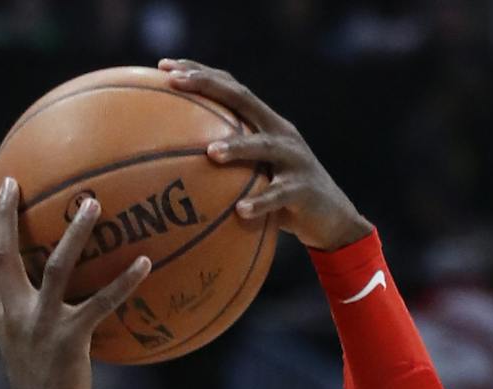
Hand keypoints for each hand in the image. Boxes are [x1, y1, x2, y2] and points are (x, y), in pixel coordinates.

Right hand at [0, 178, 149, 388]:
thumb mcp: (25, 350)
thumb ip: (32, 323)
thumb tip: (51, 306)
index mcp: (4, 316)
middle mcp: (16, 315)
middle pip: (5, 256)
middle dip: (6, 216)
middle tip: (13, 182)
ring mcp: (42, 326)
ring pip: (54, 268)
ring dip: (74, 234)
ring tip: (92, 203)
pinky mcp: (70, 340)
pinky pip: (100, 304)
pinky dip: (123, 283)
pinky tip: (145, 262)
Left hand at [159, 58, 372, 251]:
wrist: (328, 217)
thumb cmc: (275, 198)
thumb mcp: (248, 175)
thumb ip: (218, 167)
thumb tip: (164, 174)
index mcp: (263, 124)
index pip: (229, 89)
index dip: (200, 74)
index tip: (165, 66)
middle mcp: (279, 132)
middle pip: (243, 99)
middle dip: (209, 86)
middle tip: (176, 83)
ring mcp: (294, 158)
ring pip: (264, 146)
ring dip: (237, 147)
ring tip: (211, 153)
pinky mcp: (303, 189)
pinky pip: (279, 196)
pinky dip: (260, 202)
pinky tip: (241, 211)